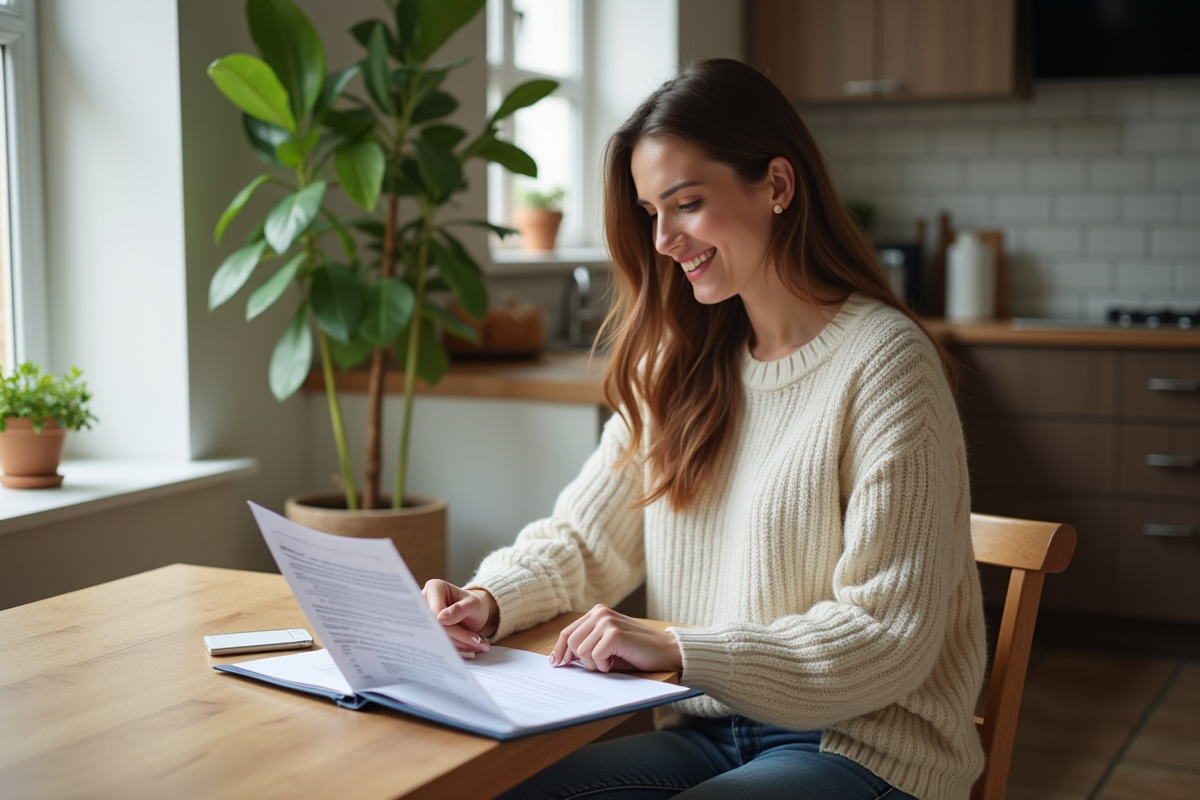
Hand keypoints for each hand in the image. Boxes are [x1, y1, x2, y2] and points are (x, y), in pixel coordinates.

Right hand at [422, 579, 498, 658]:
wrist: (474, 612)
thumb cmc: (474, 604)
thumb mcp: (474, 604)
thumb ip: (460, 609)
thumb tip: (441, 618)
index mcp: (433, 588)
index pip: (434, 612)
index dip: (450, 627)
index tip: (474, 637)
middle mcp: (423, 602)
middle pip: (433, 627)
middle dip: (456, 639)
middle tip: (477, 644)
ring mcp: (423, 619)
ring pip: (435, 639)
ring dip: (457, 646)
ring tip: (477, 646)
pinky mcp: (426, 632)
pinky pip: (436, 646)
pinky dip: (454, 650)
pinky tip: (469, 650)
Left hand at [549, 604, 682, 673]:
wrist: (667, 651)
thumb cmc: (636, 651)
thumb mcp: (607, 645)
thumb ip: (587, 645)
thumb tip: (560, 658)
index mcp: (597, 612)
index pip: (568, 632)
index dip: (559, 649)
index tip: (556, 663)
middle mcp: (600, 612)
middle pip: (571, 642)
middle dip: (581, 660)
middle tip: (599, 665)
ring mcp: (607, 621)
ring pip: (581, 651)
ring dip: (593, 664)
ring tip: (609, 662)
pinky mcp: (614, 634)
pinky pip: (594, 657)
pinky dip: (603, 665)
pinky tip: (615, 662)